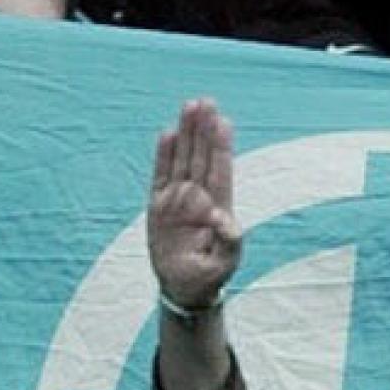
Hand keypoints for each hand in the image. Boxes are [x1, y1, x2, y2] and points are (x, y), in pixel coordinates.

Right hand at [149, 98, 240, 308]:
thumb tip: (224, 218)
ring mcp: (179, 199)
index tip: (223, 121)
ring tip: (190, 106)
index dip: (221, 145)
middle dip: (204, 129)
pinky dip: (164, 155)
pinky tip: (168, 133)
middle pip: (202, 157)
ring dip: (187, 134)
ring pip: (183, 159)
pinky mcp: (159, 205)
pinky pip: (160, 175)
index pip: (220, 170)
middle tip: (206, 102)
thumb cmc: (210, 275)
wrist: (185, 288)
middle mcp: (200, 198)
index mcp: (219, 208)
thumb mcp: (226, 263)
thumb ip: (229, 242)